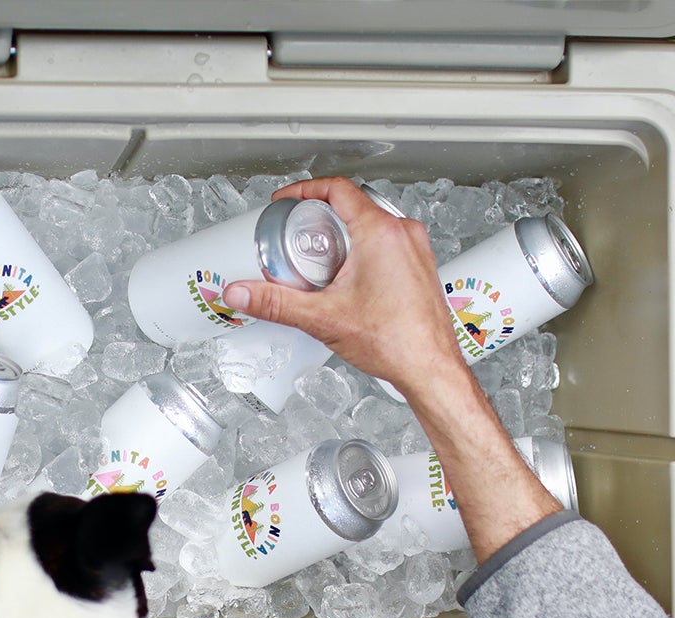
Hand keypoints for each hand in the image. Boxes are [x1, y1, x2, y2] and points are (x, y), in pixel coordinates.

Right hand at [224, 180, 477, 406]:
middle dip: (323, 217)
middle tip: (302, 235)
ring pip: (373, 224)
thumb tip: (242, 294)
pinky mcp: (423, 267)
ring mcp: (417, 249)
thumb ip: (277, 303)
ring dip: (346, 234)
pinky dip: (367, 250)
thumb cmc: (397, 344)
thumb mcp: (324, 318)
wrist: (432, 372)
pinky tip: (354, 275)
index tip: (288, 202)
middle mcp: (403, 232)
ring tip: (326, 258)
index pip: (336, 187)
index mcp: (379, 231)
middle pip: (353, 205)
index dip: (306, 190)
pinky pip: (390, 244)